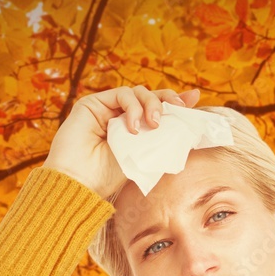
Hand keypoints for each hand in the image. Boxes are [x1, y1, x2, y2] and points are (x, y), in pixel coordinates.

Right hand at [43, 86, 200, 196]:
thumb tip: (187, 120)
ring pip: (137, 92)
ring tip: (152, 125)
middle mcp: (121, 116)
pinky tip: (133, 128)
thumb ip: (164, 135)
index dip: (175, 101)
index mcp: (135, 129)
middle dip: (166, 100)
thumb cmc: (111, 176)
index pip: (158, 108)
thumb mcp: (147, 154)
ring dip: (151, 105)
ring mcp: (107, 109)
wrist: (81, 183)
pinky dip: (133, 107)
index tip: (193, 99)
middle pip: (150, 96)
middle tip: (174, 113)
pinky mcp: (93, 104)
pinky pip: (122, 94)